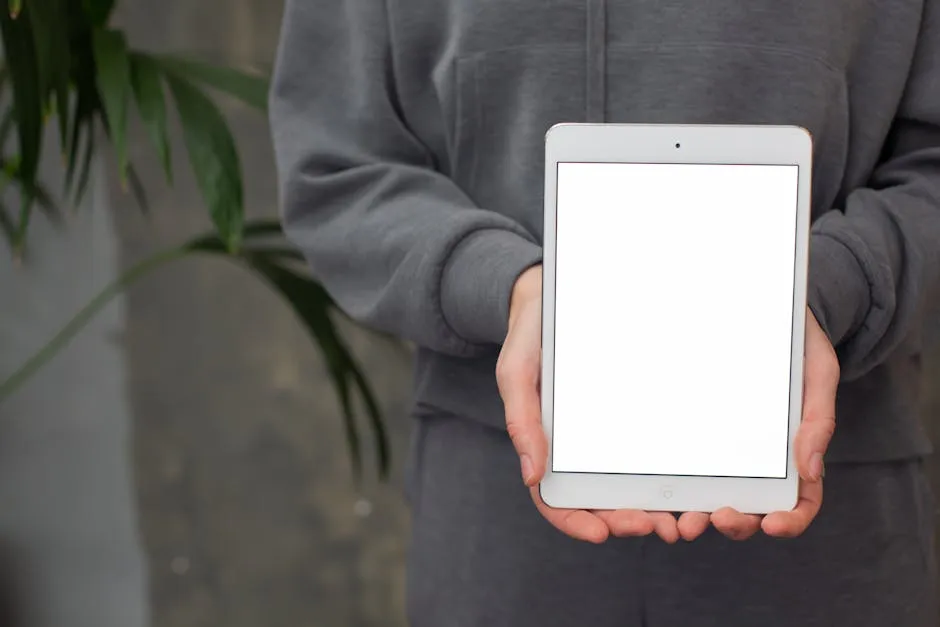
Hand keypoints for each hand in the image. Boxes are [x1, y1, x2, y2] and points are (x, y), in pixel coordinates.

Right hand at [496, 265, 680, 543]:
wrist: (556, 294)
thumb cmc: (531, 336)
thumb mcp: (516, 372)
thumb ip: (521, 419)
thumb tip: (532, 474)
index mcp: (546, 443)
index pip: (555, 498)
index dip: (575, 522)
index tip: (601, 533)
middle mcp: (578, 446)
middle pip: (599, 499)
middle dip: (626, 521)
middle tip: (658, 526)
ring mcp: (607, 431)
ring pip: (629, 482)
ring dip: (654, 508)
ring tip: (681, 518)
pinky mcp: (634, 410)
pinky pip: (651, 447)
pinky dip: (670, 472)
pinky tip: (694, 477)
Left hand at [677, 308, 839, 540]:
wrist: (766, 311)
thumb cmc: (800, 346)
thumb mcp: (818, 376)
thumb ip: (818, 421)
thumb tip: (810, 470)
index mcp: (797, 454)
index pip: (800, 502)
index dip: (790, 520)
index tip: (772, 523)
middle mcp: (762, 460)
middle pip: (751, 507)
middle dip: (734, 522)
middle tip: (715, 519)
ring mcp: (728, 448)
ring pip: (715, 493)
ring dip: (698, 513)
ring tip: (680, 520)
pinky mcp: (700, 429)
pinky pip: (687, 461)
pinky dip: (676, 482)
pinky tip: (657, 490)